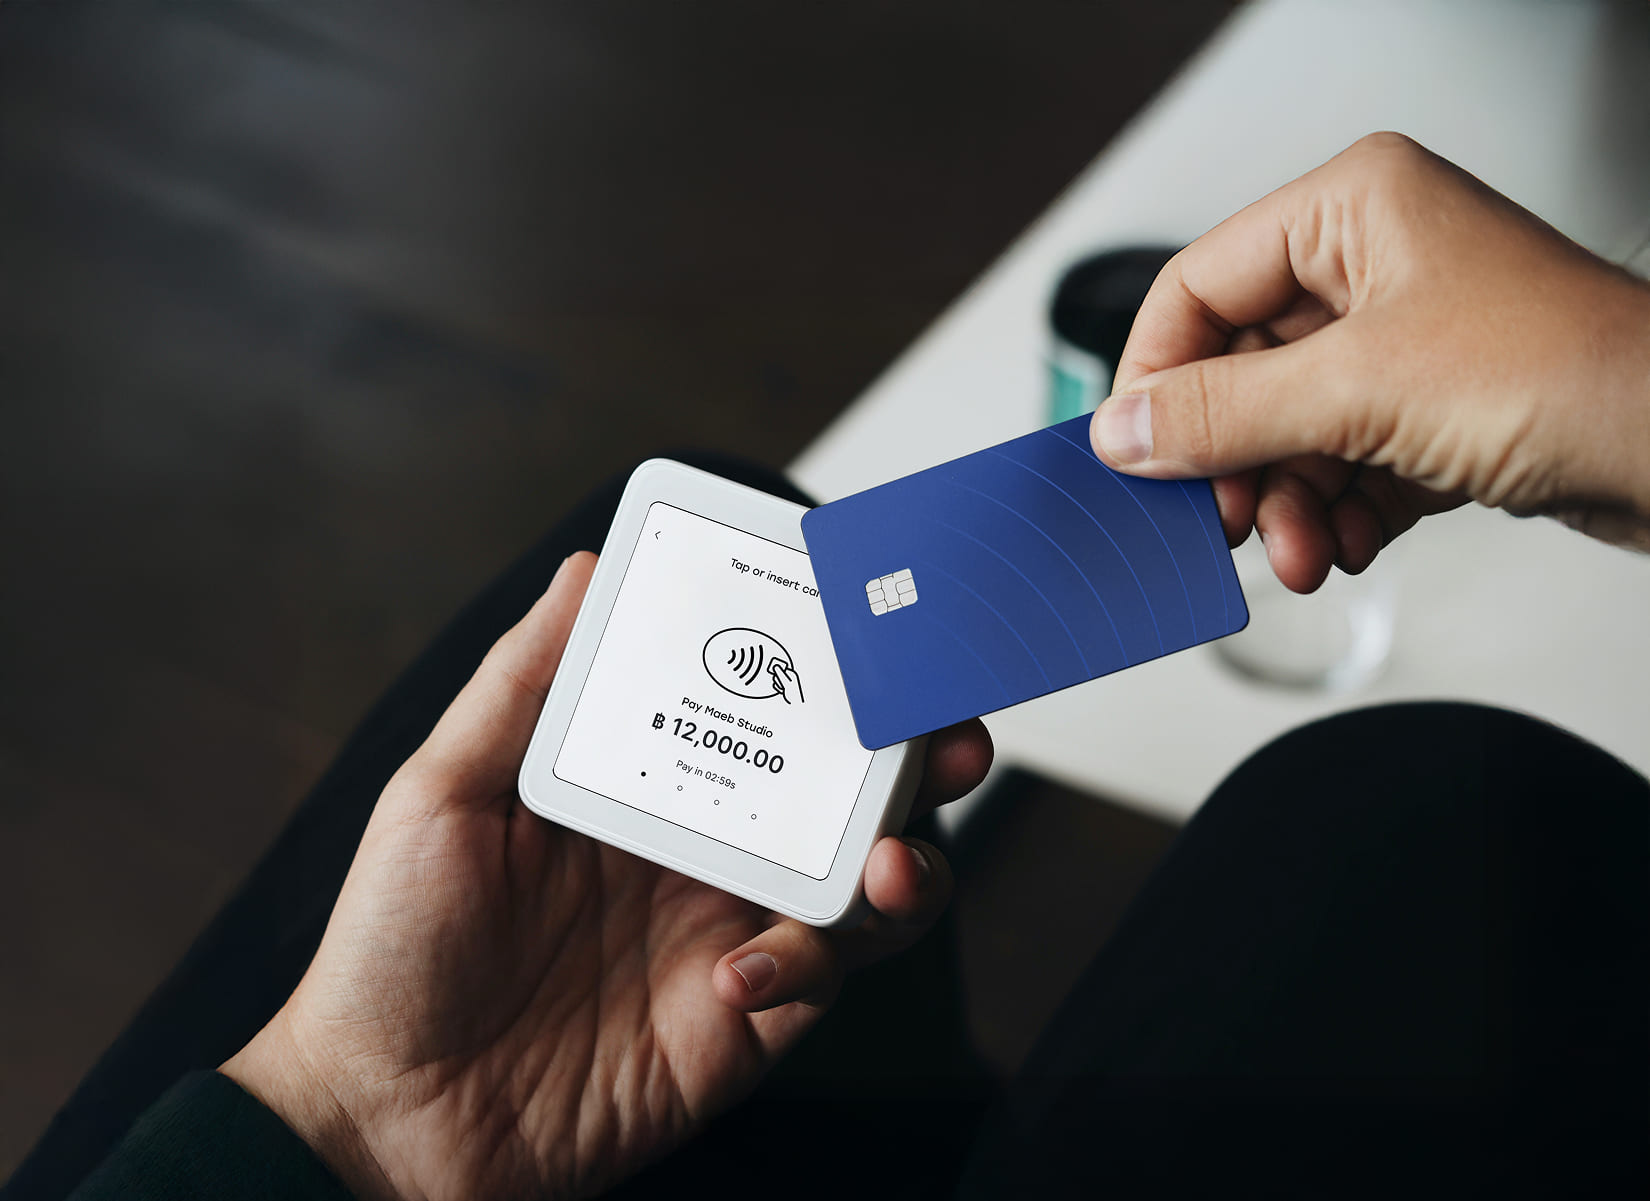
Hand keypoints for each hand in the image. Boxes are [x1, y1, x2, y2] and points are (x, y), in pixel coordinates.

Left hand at [222, 553, 991, 1200]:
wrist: (384, 1119)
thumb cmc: (393, 950)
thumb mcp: (440, 795)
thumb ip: (520, 684)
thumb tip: (582, 572)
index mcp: (647, 786)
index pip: (762, 709)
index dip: (831, 672)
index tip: (876, 632)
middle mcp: (704, 855)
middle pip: (844, 794)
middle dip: (916, 762)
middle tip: (945, 739)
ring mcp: (729, 938)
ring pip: (865, 890)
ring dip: (903, 868)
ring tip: (889, 866)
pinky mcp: (742, 1027)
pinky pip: (816, 987)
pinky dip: (804, 970)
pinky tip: (738, 974)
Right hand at [1090, 132, 1649, 592]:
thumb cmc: (1574, 374)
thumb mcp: (1361, 391)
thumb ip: (1224, 414)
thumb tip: (1121, 430)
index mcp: (1352, 209)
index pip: (1199, 286)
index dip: (1157, 375)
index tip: (1134, 451)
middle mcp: (1374, 263)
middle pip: (1242, 369)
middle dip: (1236, 462)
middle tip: (1223, 520)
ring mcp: (1406, 337)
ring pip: (1289, 427)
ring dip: (1286, 503)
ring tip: (1302, 553)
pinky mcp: (1432, 406)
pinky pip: (1341, 461)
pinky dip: (1336, 512)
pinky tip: (1352, 543)